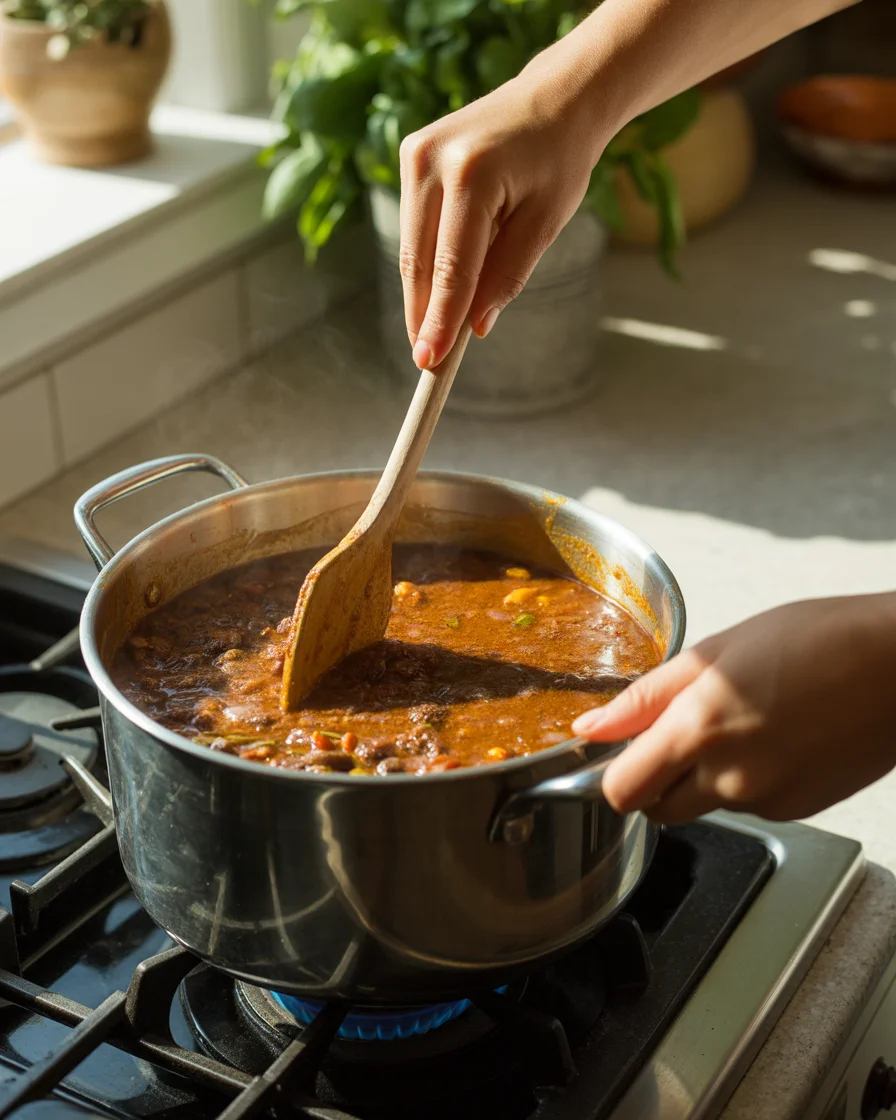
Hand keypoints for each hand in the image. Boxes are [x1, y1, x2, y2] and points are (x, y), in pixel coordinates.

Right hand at [398, 52, 608, 368]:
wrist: (553, 99)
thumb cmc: (559, 161)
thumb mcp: (546, 223)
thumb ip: (509, 275)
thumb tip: (475, 326)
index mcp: (472, 174)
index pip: (452, 267)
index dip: (440, 319)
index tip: (431, 361)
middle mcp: (431, 160)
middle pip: (420, 262)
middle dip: (424, 314)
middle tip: (428, 361)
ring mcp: (414, 154)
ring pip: (410, 250)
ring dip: (423, 293)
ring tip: (437, 330)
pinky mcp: (409, 156)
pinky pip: (414, 228)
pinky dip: (427, 263)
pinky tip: (443, 285)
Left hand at [571, 594, 895, 823]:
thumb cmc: (818, 639)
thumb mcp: (716, 652)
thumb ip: (644, 698)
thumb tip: (591, 728)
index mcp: (699, 730)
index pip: (620, 793)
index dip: (613, 774)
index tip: (621, 751)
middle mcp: (730, 779)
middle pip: (656, 810)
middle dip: (656, 779)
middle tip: (683, 730)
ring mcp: (767, 801)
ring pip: (704, 805)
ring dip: (705, 777)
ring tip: (746, 720)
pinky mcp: (799, 812)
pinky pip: (749, 805)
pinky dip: (748, 780)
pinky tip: (776, 737)